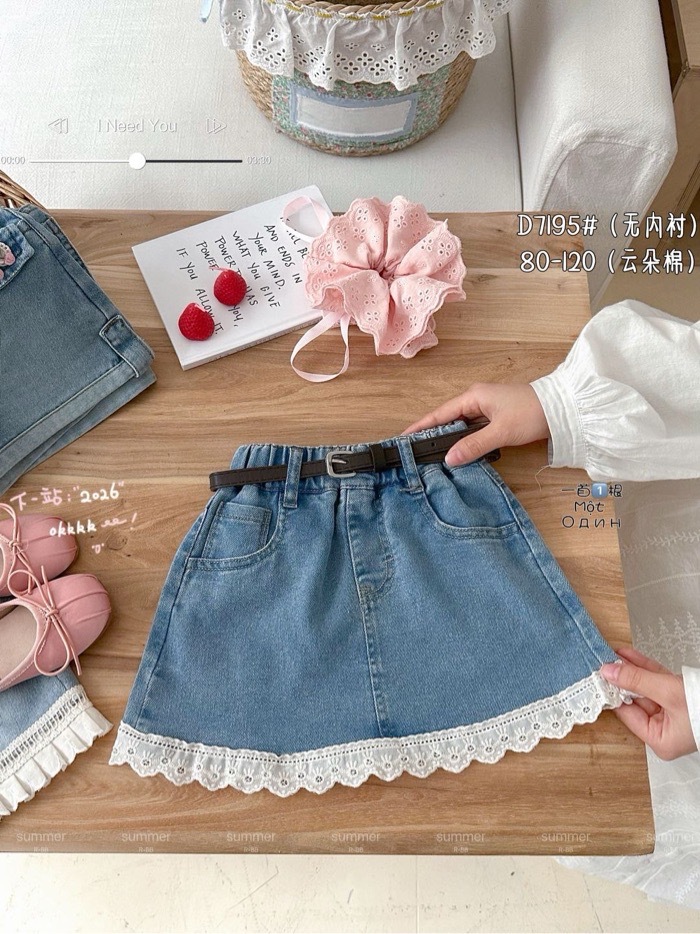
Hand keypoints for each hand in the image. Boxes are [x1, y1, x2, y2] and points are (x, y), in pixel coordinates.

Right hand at [403, 383, 549, 465]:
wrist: (562, 408)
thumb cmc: (533, 413)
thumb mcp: (500, 432)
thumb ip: (473, 446)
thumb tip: (450, 458)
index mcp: (473, 397)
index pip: (439, 414)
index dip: (421, 426)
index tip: (404, 437)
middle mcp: (477, 399)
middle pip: (447, 419)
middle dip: (432, 434)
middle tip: (416, 450)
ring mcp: (487, 407)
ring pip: (461, 424)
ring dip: (450, 437)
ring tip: (433, 453)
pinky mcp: (497, 415)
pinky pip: (473, 427)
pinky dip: (465, 438)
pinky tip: (461, 450)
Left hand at [601, 647, 697, 759]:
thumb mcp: (668, 692)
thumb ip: (638, 681)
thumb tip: (609, 672)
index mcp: (661, 740)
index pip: (627, 714)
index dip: (612, 693)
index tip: (598, 675)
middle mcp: (666, 729)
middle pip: (635, 700)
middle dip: (620, 678)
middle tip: (603, 660)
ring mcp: (675, 713)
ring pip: (646, 688)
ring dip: (631, 669)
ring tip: (612, 653)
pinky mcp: (683, 698)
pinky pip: (658, 682)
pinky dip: (645, 668)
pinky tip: (629, 655)